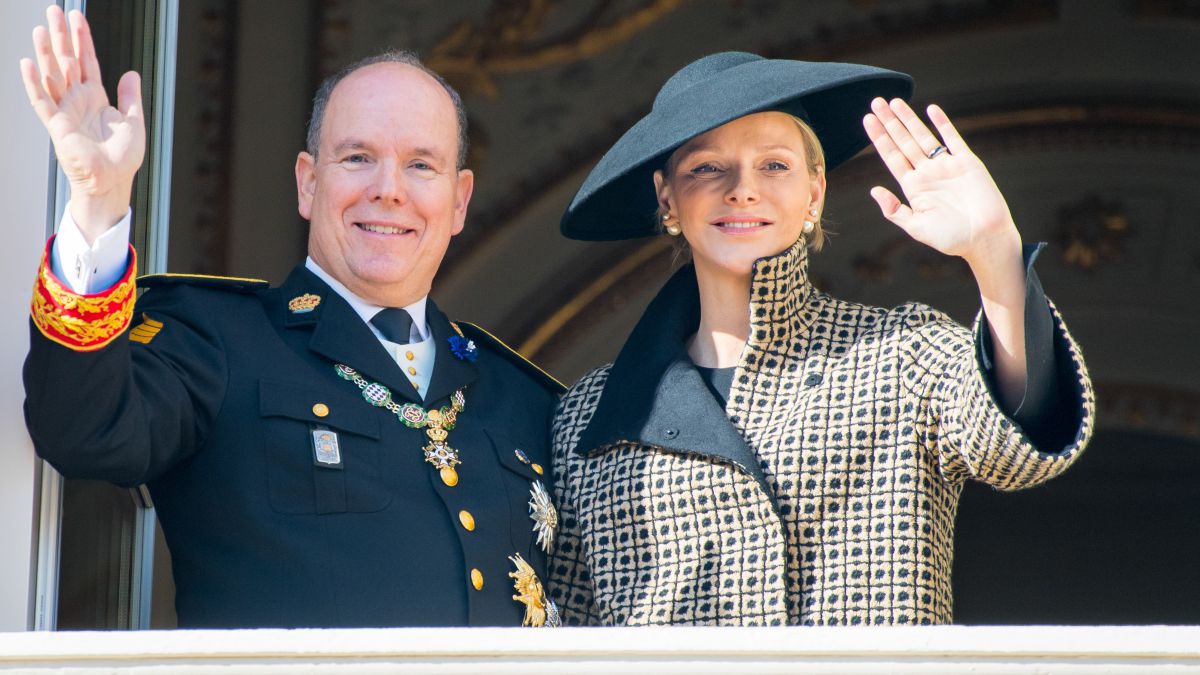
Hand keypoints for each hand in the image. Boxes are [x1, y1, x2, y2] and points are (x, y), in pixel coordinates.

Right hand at [19, 6, 143, 240]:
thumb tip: (131, 73)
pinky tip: (28, 64)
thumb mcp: (133, 122)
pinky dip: (35, 83)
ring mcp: (65, 110)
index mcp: (94, 97)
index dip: (82, 38)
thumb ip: (130, 97)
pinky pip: (42, 101)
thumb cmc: (122, 157)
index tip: (77, 16)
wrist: (113, 181)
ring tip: (41, 28)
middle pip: (67, 60)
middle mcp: (76, 100)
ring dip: (46, 52)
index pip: (86, 60)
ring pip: (53, 75)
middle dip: (61, 35)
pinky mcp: (57, 125)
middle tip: (54, 10)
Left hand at [862, 98, 1018, 267]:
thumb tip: (873, 190)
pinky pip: (953, 139)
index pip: (892, 157)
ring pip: (924, 136)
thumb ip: (895, 210)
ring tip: (894, 102)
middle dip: (889, 122)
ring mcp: (947, 166)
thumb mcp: (917, 227)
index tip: (868, 120)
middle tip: (875, 102)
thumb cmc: (952, 238)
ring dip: (909, 119)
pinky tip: (931, 110)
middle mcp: (927, 173)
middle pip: (904, 142)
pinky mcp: (967, 162)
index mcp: (913, 188)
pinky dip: (942, 124)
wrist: (986, 238)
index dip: (880, 138)